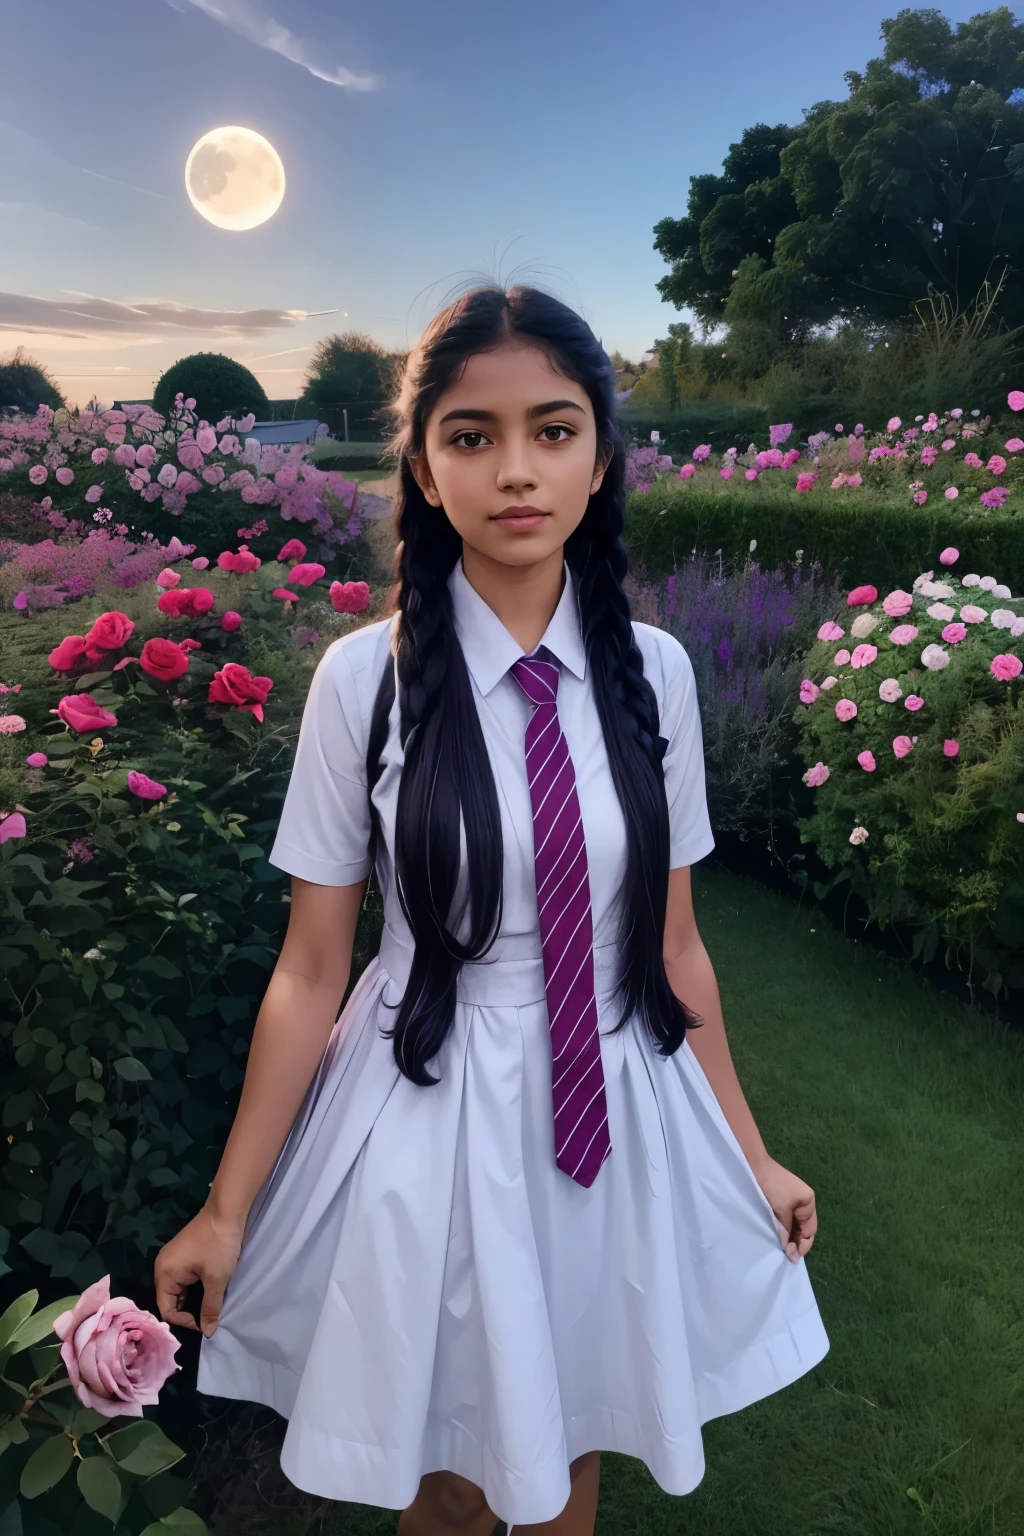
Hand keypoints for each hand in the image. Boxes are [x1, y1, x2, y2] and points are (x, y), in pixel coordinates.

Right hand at [153, 1205, 245, 1336]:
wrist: (226, 1210)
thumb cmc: (218, 1245)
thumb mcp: (216, 1279)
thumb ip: (210, 1308)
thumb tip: (208, 1332)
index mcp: (164, 1274)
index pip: (166, 1310)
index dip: (185, 1322)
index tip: (205, 1324)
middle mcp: (162, 1267)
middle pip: (170, 1300)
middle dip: (188, 1311)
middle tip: (208, 1318)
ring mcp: (172, 1259)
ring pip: (178, 1289)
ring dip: (192, 1299)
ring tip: (209, 1307)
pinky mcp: (182, 1254)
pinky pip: (183, 1278)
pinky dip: (194, 1287)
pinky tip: (208, 1290)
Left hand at [753, 1156, 816, 1263]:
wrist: (754, 1166)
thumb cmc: (772, 1187)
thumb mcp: (781, 1211)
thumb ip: (786, 1232)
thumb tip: (790, 1253)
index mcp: (808, 1202)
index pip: (810, 1230)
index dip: (803, 1245)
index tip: (793, 1257)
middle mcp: (804, 1201)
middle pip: (804, 1228)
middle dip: (797, 1242)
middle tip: (787, 1256)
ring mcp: (793, 1200)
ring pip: (795, 1224)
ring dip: (790, 1236)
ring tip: (782, 1249)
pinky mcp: (782, 1199)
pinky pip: (787, 1218)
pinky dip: (784, 1227)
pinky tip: (778, 1235)